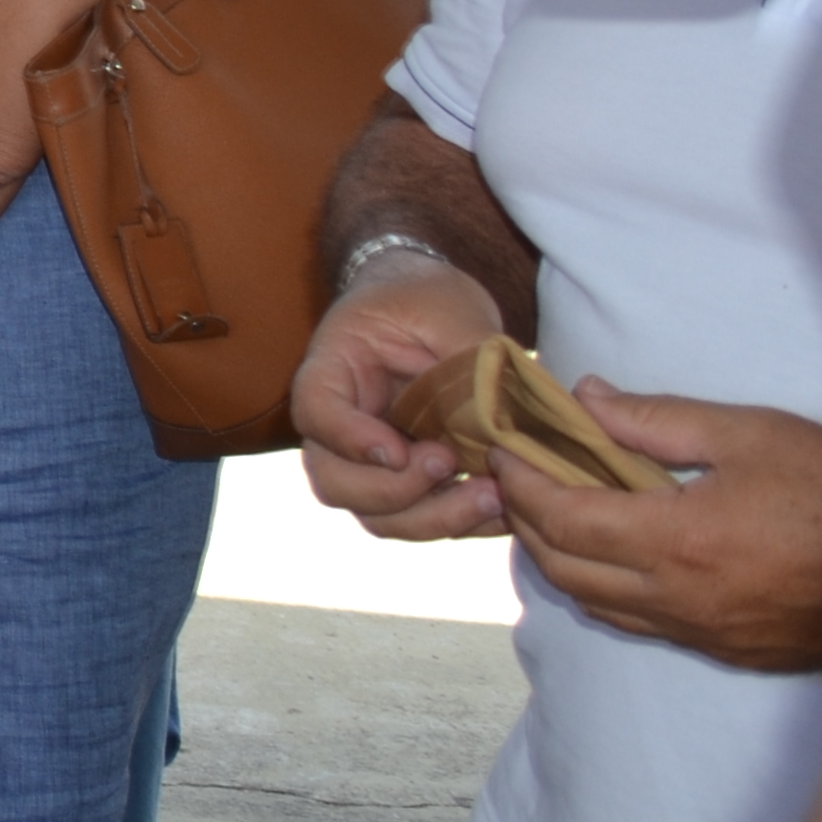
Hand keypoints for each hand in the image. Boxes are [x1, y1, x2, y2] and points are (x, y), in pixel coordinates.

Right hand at [291, 257, 509, 538]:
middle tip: (448, 464)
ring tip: (493, 495)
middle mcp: (341, 426)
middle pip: (335, 482)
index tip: (400, 449)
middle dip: (394, 492)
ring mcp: (373, 460)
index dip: (349, 440)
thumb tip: (505, 415)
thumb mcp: (447, 308)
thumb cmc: (426, 296)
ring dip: (433, 519)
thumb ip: (468, 358)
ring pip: (378, 515)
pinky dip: (462, 525)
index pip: (316, 412)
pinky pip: (422, 519)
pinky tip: (505, 508)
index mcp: (334, 369)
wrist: (431, 306)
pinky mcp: (412, 480)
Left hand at [503, 389, 821, 670]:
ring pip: (595, 604)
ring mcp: (702, 632)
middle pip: (564, 568)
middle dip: (525, 520)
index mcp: (677, 543)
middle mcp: (679, 600)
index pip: (565, 519)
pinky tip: (608, 555)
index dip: (523, 483)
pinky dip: (602, 588)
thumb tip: (586, 397)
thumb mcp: (751, 434)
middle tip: (514, 475)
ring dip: (557, 559)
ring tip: (549, 510)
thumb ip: (658, 419)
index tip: (502, 448)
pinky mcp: (727, 649)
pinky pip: (638, 624)